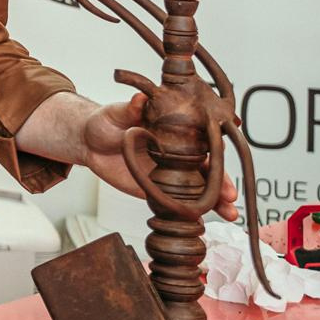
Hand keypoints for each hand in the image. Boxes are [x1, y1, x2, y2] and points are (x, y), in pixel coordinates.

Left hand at [79, 92, 238, 220]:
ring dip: (216, 201)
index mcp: (174, 133)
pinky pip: (178, 202)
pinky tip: (203, 221)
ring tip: (229, 212)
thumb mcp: (118, 113)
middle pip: (207, 169)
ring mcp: (170, 174)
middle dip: (222, 182)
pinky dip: (193, 212)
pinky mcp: (157, 190)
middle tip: (230, 195)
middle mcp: (177, 155)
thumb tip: (139, 98)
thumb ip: (131, 109)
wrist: (88, 143)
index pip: (202, 141)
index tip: (223, 156)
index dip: (215, 150)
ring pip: (199, 189)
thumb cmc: (106, 122)